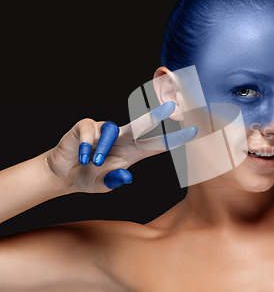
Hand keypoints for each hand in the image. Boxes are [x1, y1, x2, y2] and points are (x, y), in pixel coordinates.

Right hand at [45, 101, 197, 192]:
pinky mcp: (87, 126)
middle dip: (157, 115)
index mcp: (132, 153)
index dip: (174, 139)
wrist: (62, 174)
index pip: (157, 145)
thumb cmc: (88, 178)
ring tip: (94, 162)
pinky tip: (81, 155)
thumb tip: (127, 176)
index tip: (193, 133)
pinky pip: (91, 130)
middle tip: (172, 105)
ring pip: (112, 131)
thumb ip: (113, 182)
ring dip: (103, 149)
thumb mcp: (101, 186)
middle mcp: (122, 139)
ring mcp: (105, 130)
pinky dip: (87, 144)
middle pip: (142, 125)